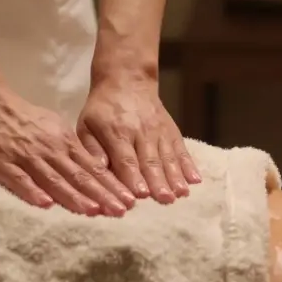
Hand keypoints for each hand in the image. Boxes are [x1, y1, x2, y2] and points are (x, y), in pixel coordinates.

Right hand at [0, 88, 135, 215]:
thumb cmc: (22, 119)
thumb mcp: (53, 128)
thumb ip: (71, 149)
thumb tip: (94, 167)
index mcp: (64, 142)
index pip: (92, 168)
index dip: (110, 186)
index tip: (128, 202)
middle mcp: (50, 150)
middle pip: (79, 176)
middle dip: (101, 195)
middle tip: (121, 211)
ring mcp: (26, 157)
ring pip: (54, 179)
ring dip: (75, 197)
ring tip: (93, 212)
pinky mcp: (2, 163)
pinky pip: (19, 179)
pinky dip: (33, 192)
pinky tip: (46, 205)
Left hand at [77, 74, 199, 204]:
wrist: (127, 80)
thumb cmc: (102, 109)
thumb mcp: (86, 125)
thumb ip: (93, 150)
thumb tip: (99, 171)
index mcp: (116, 132)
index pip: (126, 159)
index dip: (134, 177)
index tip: (141, 195)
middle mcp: (141, 131)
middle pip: (150, 160)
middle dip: (158, 181)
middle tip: (165, 200)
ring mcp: (159, 130)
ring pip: (167, 156)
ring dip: (175, 176)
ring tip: (181, 193)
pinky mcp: (171, 130)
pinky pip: (181, 148)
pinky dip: (189, 164)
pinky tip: (195, 179)